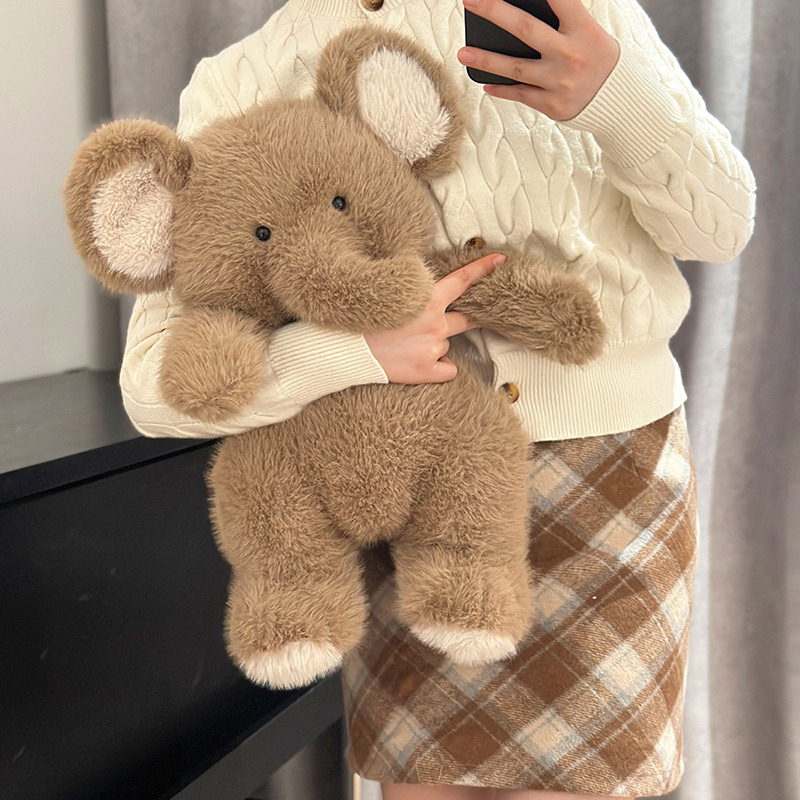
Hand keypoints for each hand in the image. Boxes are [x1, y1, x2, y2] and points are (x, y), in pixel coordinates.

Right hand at [365, 253, 506, 383]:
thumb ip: (415, 292)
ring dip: (433, 345)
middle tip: (451, 320)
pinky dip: (435, 368)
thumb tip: (430, 293)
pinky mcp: (429, 370)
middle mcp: (437, 323)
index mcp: (428, 300)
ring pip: (446, 345)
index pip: (462, 280)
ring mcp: (435, 348)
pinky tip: (415, 364)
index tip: (500, 261)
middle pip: (465, 319)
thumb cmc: (366, 321)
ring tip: (405, 346)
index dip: (483, 269)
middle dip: (467, 318)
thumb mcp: (391, 295)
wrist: (348, 351)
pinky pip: (445, 369)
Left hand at [457, 0, 619, 119]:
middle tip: (470, 0)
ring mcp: (559, 81)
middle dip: (494, 11)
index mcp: (584, 29)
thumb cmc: (597, 58)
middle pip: (525, 28)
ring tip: (463, 52)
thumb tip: (519, 11)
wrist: (616, 100)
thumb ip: (562, 21)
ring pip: (515, 68)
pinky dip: (501, 88)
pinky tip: (485, 82)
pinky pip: (520, 94)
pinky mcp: (552, 104)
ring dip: (486, 59)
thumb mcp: (589, 32)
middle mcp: (570, 54)